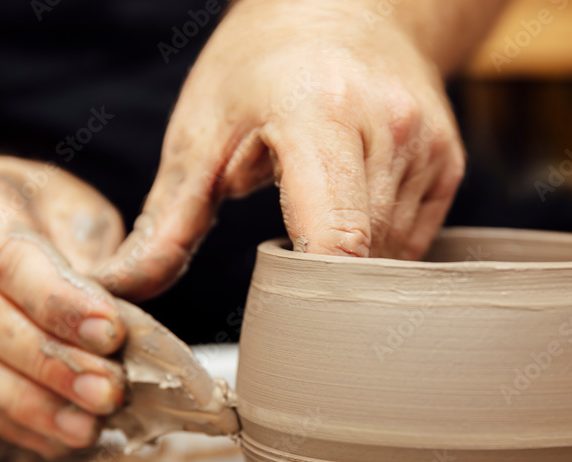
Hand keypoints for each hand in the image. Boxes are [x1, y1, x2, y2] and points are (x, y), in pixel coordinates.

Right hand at [0, 157, 127, 456]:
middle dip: (52, 364)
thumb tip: (119, 317)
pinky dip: (12, 425)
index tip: (111, 334)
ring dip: (32, 406)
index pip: (7, 258)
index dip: (60, 303)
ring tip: (86, 426)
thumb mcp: (72, 205)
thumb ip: (97, 253)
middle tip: (108, 391)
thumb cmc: (31, 211)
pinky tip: (57, 436)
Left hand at [98, 0, 466, 299]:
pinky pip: (414, 242)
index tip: (279, 320)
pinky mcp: (449, 165)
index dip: (309, 297)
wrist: (346, 7)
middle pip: (362, 262)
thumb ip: (167, 220)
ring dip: (348, 265)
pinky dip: (376, 247)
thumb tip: (122, 287)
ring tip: (313, 214)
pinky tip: (348, 208)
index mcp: (321, 115)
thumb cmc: (263, 64)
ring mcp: (428, 148)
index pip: (335, 243)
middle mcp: (389, 129)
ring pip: (391, 259)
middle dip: (319, 284)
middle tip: (281, 264)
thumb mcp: (201, 131)